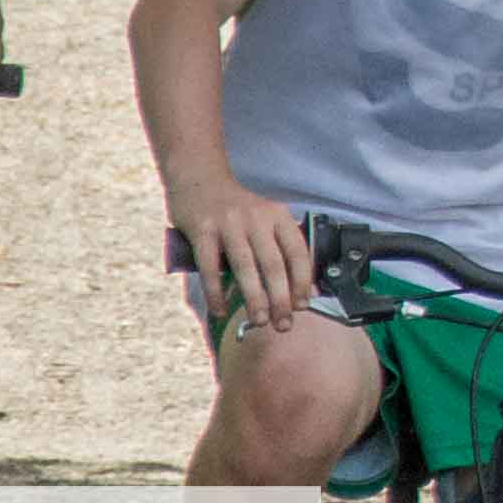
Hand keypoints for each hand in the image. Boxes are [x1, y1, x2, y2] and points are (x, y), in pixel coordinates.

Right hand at [170, 168, 317, 336]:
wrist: (199, 179)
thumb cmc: (236, 208)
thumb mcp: (264, 218)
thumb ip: (277, 247)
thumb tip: (295, 289)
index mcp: (277, 216)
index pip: (297, 252)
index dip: (302, 281)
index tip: (303, 305)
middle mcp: (256, 218)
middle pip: (273, 264)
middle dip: (280, 298)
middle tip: (283, 324)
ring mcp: (228, 223)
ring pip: (245, 267)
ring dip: (254, 298)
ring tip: (258, 321)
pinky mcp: (202, 229)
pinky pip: (209, 266)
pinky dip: (216, 291)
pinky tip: (220, 308)